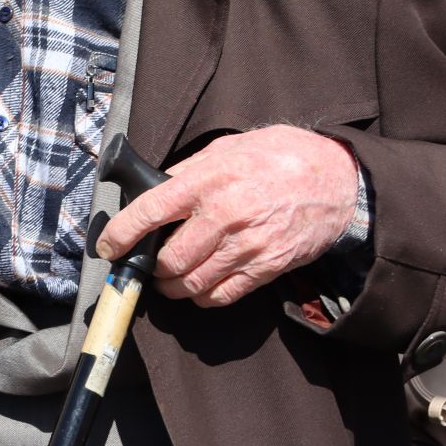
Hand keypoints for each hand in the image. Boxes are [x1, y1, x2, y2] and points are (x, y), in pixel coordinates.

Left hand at [95, 126, 359, 307]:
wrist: (338, 179)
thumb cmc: (280, 156)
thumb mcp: (228, 148)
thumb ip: (189, 171)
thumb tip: (156, 189)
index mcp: (207, 181)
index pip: (150, 211)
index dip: (121, 234)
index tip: (107, 247)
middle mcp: (224, 216)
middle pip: (169, 259)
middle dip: (150, 268)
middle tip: (145, 264)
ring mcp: (247, 245)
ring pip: (193, 283)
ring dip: (173, 287)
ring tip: (168, 280)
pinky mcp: (268, 266)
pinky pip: (224, 294)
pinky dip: (204, 297)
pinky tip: (199, 287)